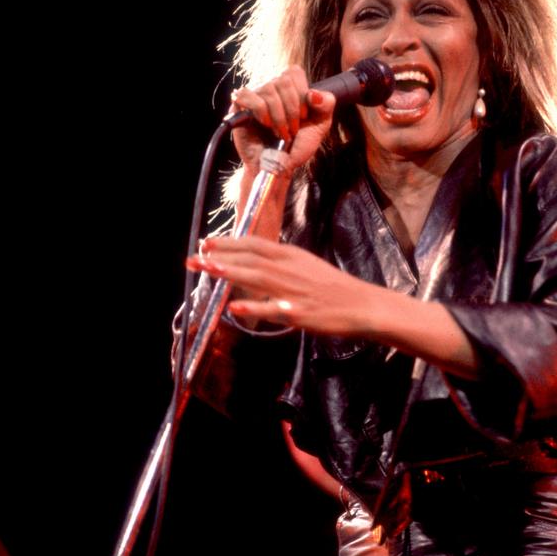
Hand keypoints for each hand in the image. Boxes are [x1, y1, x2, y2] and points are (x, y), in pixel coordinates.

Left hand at [186, 235, 373, 334]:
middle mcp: (290, 269)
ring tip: (208, 269)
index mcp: (291, 255)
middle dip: (220, 256)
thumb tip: (254, 262)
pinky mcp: (299, 313)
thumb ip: (280, 263)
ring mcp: (294, 290)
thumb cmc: (334, 288)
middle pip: (251, 258)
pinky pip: (272, 309)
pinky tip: (234, 307)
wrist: (363, 304)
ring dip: (231, 272)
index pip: (254, 244)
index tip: (206, 243)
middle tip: (193, 258)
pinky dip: (253, 307)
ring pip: (257, 278)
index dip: (228, 242)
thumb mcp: (306, 266)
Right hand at [229, 66, 335, 174]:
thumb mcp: (320, 126)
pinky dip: (262, 112)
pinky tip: (265, 124)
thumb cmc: (297, 146)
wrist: (278, 166)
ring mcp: (254, 95)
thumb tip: (314, 93)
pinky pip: (248, 96)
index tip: (304, 117)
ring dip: (279, 116)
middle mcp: (270, 87)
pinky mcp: (238, 106)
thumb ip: (326, 105)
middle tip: (292, 130)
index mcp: (288, 87)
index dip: (301, 94)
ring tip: (281, 133)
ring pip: (268, 89)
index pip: (293, 72)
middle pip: (282, 81)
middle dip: (292, 109)